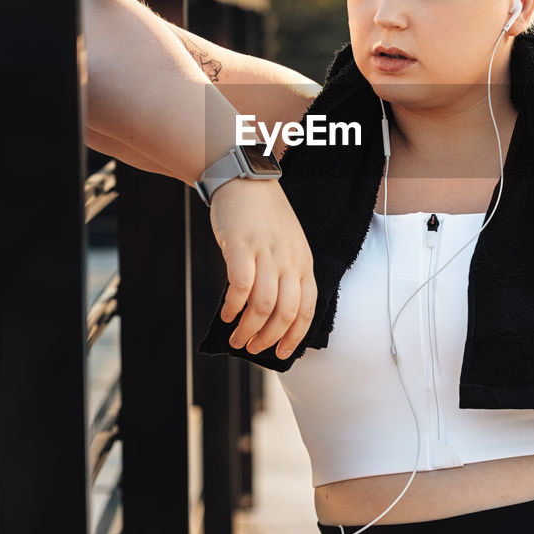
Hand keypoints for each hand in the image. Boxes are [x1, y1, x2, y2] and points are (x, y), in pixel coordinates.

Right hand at [208, 178, 315, 359]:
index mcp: (303, 262)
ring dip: (248, 329)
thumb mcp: (288, 245)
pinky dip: (233, 307)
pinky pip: (240, 287)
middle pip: (286, 312)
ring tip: (236, 339)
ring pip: (263, 305)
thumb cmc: (264, 217)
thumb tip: (270, 315)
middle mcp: (289, 260)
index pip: (307, 309)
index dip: (294, 337)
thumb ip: (285, 275)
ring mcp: (266, 253)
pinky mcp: (242, 246)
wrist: (246, 179)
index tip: (281, 354)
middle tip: (252, 348)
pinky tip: (225, 314)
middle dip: (269, 338)